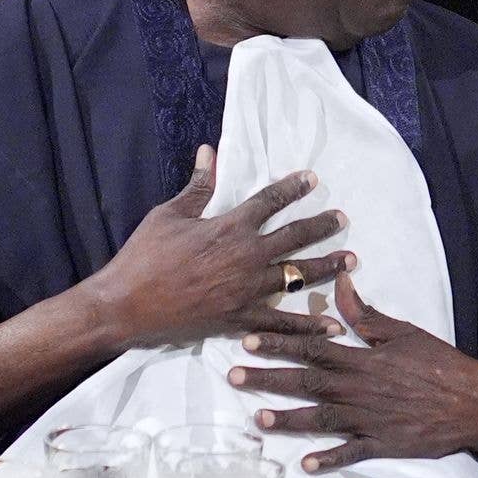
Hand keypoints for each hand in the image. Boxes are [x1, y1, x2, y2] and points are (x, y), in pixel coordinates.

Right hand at [85, 145, 351, 347]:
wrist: (124, 306)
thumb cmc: (143, 257)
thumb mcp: (169, 214)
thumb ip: (197, 186)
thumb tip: (210, 151)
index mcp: (229, 227)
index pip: (270, 201)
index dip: (292, 188)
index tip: (312, 179)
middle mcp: (246, 256)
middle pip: (295, 237)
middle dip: (322, 226)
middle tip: (343, 218)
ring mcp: (246, 290)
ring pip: (298, 276)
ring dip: (328, 267)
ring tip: (352, 260)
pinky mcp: (240, 319)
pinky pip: (282, 323)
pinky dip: (309, 326)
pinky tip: (333, 326)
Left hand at [227, 274, 477, 471]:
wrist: (476, 404)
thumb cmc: (442, 364)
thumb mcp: (406, 333)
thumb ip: (367, 315)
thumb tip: (340, 284)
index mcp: (364, 360)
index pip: (313, 349)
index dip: (279, 343)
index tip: (249, 338)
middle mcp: (359, 390)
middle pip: (306, 384)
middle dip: (267, 378)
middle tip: (233, 375)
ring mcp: (368, 420)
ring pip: (319, 419)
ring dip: (287, 419)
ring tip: (258, 418)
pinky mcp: (381, 444)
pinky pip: (349, 453)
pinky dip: (328, 458)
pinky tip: (305, 464)